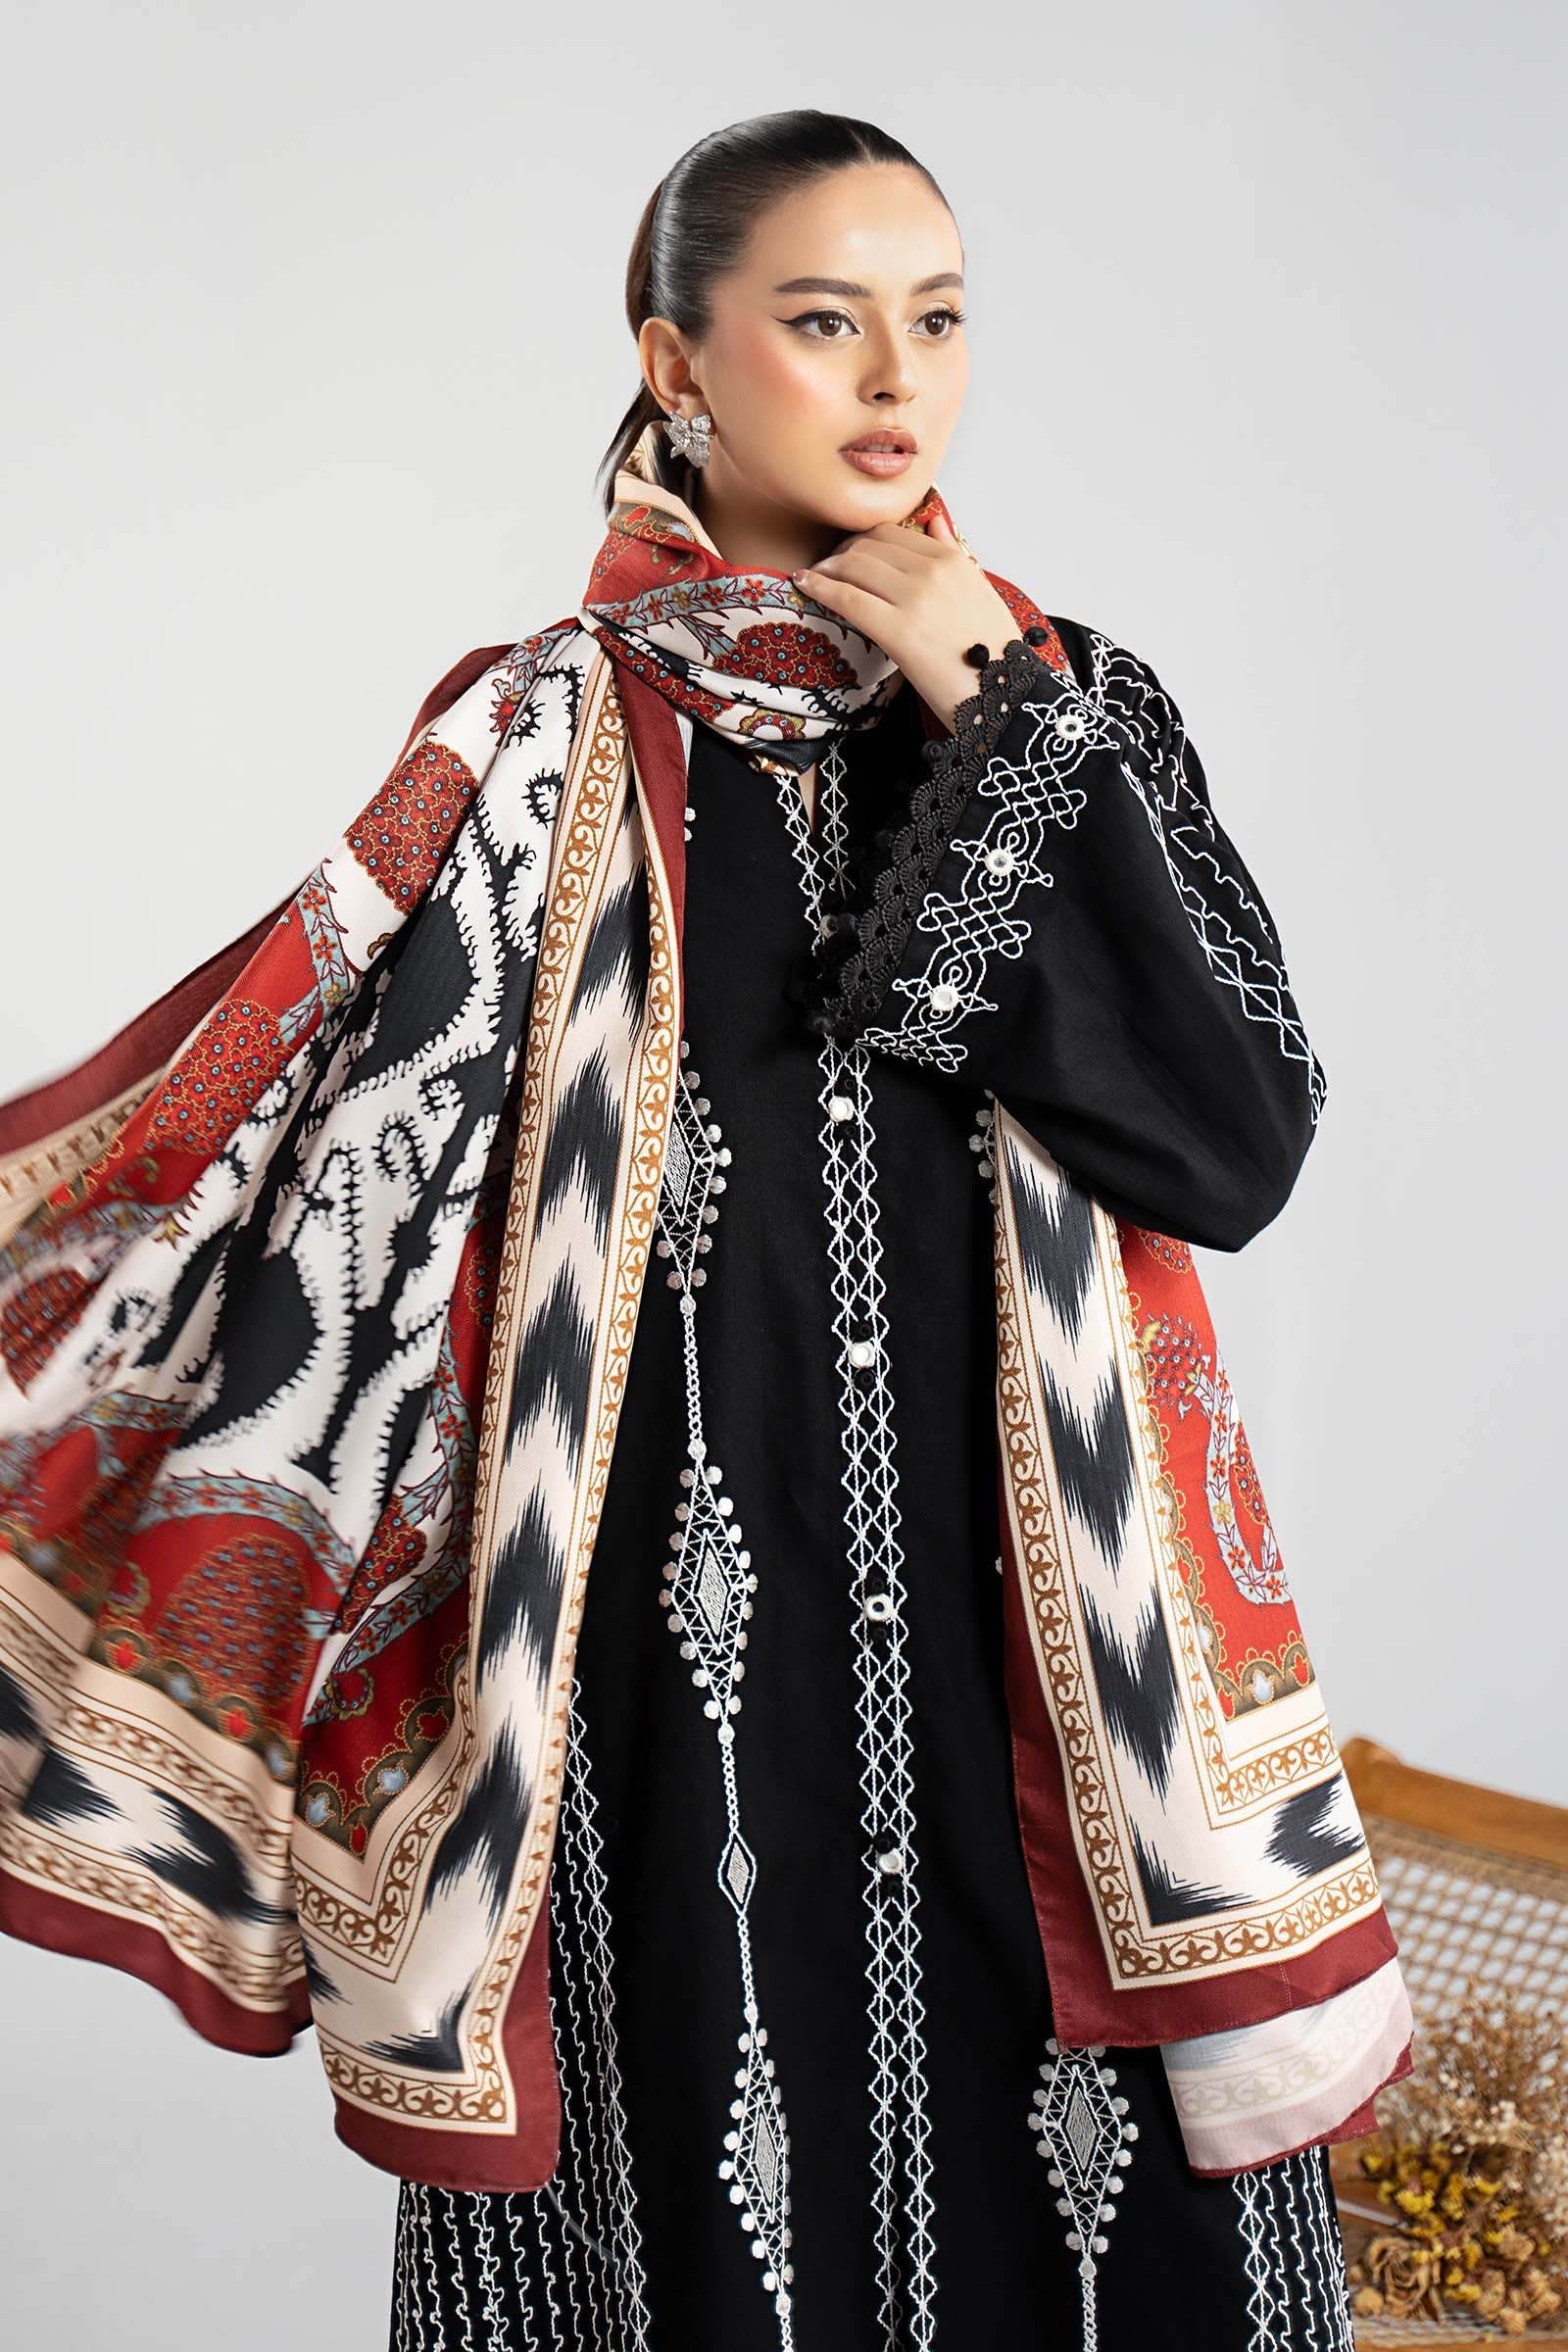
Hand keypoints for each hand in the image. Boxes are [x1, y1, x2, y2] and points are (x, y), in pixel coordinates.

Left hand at [792, 511, 1024, 733]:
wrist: (1004, 695)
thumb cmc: (993, 652)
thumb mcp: (980, 591)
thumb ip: (954, 553)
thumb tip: (935, 522)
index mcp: (952, 559)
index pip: (893, 533)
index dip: (863, 540)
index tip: (848, 552)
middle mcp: (932, 570)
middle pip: (869, 544)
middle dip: (841, 551)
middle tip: (827, 566)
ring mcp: (914, 598)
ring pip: (854, 566)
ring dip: (827, 567)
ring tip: (814, 577)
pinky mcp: (897, 630)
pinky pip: (847, 598)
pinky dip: (820, 587)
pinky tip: (803, 585)